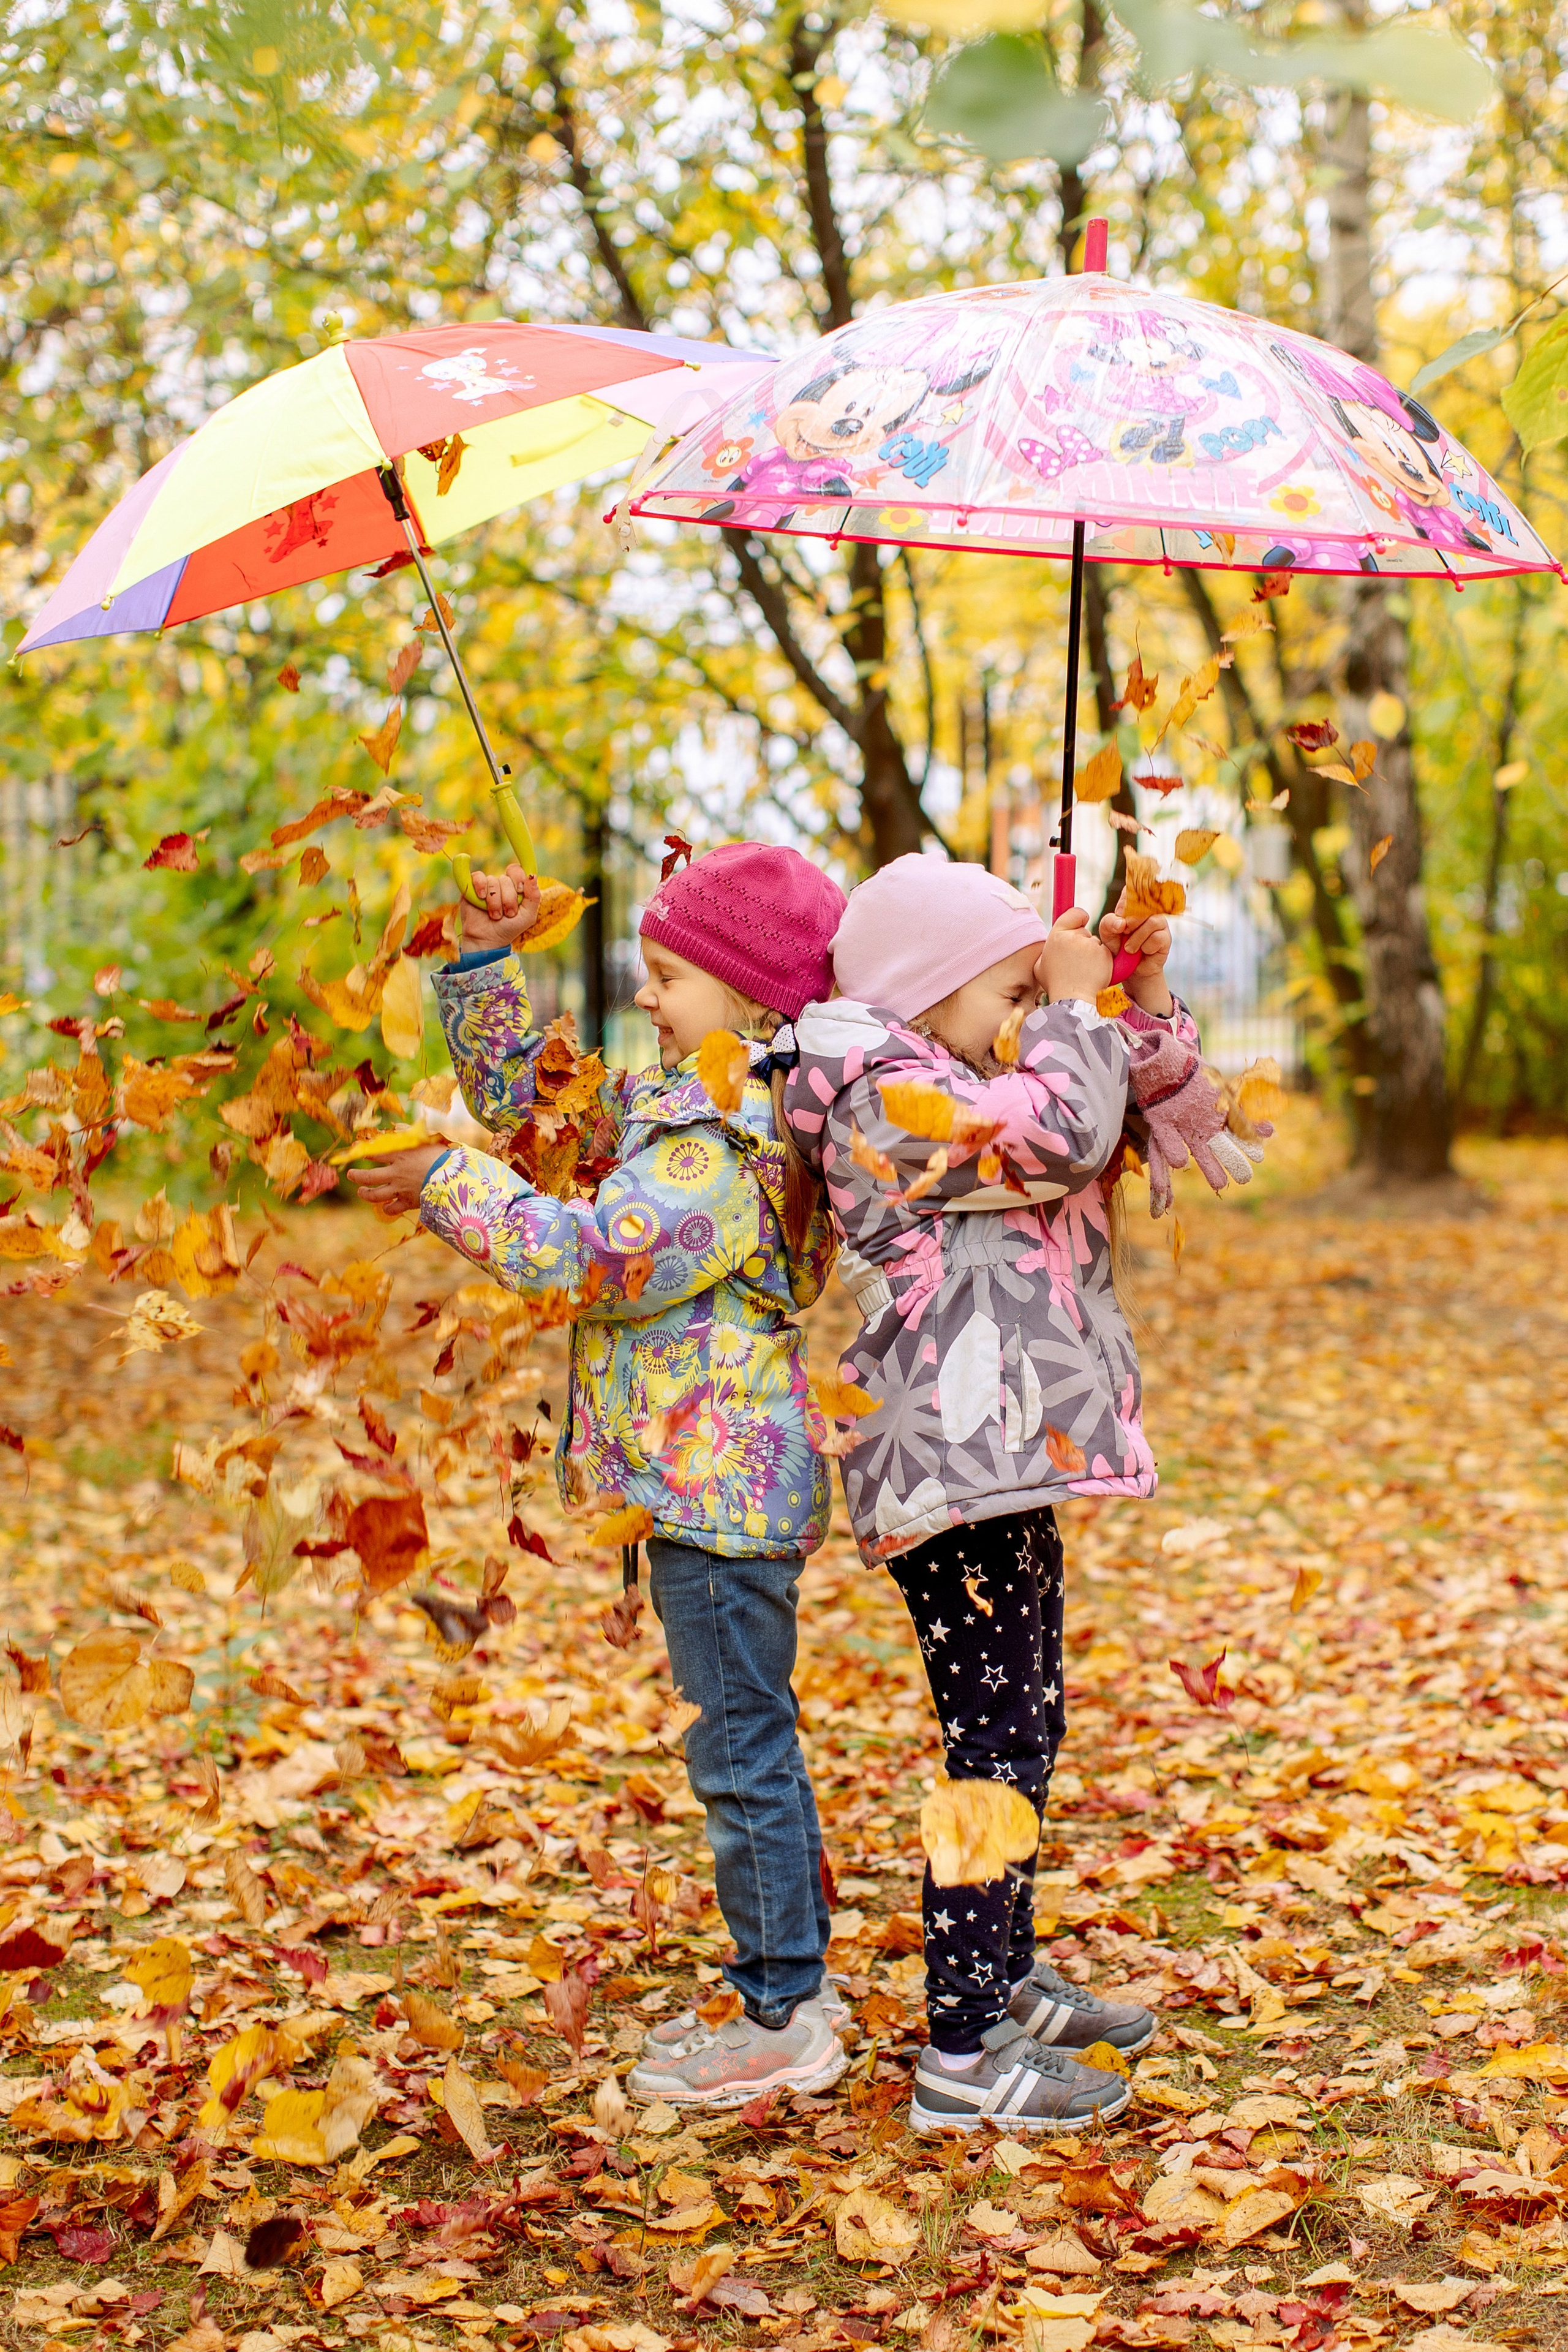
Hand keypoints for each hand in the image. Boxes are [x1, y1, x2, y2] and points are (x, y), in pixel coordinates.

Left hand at [349, 1142, 445, 1216]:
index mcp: (399, 1155)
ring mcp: (400, 1189)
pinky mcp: (409, 1202)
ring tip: (361, 1192)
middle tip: (350, 1175)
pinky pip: (392, 1209)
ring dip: (365, 1194)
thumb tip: (401, 1127)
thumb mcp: (427, 1140)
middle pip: (368, 1176)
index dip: (362, 1151)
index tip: (356, 1150)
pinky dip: (387, 1209)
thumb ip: (412, 1134)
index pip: (374, 1153)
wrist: (453, 1178)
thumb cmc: (443, 1155)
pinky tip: (386, 1206)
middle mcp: (396, 1173)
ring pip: (375, 1194)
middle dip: (356, 1176)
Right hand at [462, 864, 540, 950]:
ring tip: (495, 915)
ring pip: (492, 881)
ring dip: (495, 902)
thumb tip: (533, 875)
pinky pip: (477, 877)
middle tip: (508, 913)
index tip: (520, 891)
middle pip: (506, 879)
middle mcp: (501, 884)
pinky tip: (482, 898)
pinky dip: (481, 886)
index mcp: (515, 887)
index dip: (519, 878)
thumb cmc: (509, 928)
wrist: (488, 939)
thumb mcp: (527, 916)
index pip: (518, 871)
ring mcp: (487, 885)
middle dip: (508, 899)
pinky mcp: (471, 887)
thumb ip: (534, 896)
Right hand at [1036, 906, 1112, 1003]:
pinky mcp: (1103, 954)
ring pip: (1095, 943)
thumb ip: (1047, 950)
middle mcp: (1073, 937)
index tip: (1082, 921)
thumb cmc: (1056, 984)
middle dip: (1083, 943)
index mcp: (1056, 936)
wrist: (1073, 999)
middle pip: (1084, 932)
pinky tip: (1094, 972)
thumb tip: (1052, 944)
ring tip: (1084, 970)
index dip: (1079, 917)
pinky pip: (1105, 953)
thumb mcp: (1041, 965)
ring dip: (1092, 954)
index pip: (1074, 913)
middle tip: (1076, 962)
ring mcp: (1090, 945)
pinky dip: (1102, 961)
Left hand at [1101, 894, 1173, 1015]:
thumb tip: (1122, 922)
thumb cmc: (1118, 949)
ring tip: (1130, 949)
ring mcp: (1159, 923)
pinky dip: (1146, 947)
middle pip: (1144, 905)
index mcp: (1132, 906)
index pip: (1134, 889)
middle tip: (1124, 933)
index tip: (1123, 908)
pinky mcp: (1166, 938)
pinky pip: (1157, 938)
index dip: (1130, 894)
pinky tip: (1144, 952)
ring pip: (1151, 922)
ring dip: (1136, 939)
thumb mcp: (1108, 935)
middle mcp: (1148, 911)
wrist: (1130, 971)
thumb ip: (1108, 924)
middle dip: (1130, 922)